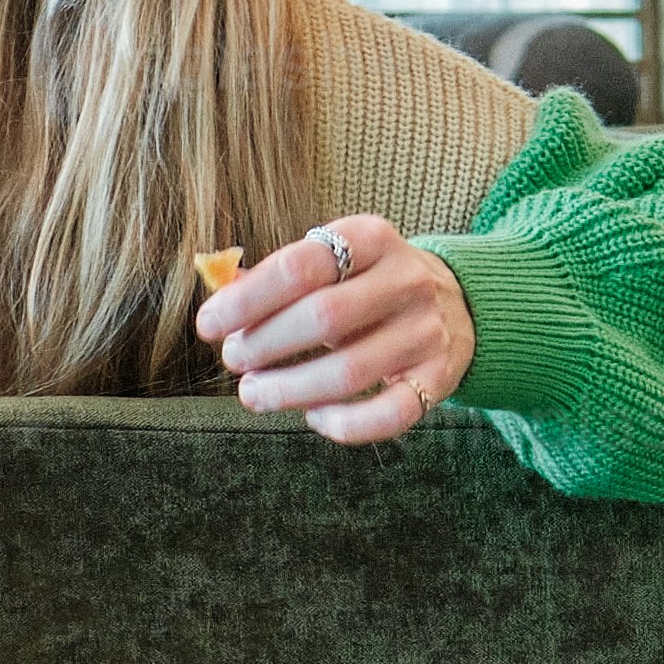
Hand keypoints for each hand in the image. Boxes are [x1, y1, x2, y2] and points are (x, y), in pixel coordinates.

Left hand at [203, 217, 479, 446]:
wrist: (454, 304)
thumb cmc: (367, 285)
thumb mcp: (332, 264)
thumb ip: (276, 280)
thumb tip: (220, 299)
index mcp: (372, 238)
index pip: (301, 265)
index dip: (247, 299)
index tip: (208, 325)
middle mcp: (406, 280)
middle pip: (323, 317)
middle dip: (264, 344)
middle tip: (234, 359)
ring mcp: (427, 331)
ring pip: (350, 372)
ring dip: (290, 390)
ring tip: (254, 394)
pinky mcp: (438, 378)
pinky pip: (389, 415)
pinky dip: (344, 425)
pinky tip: (313, 416)